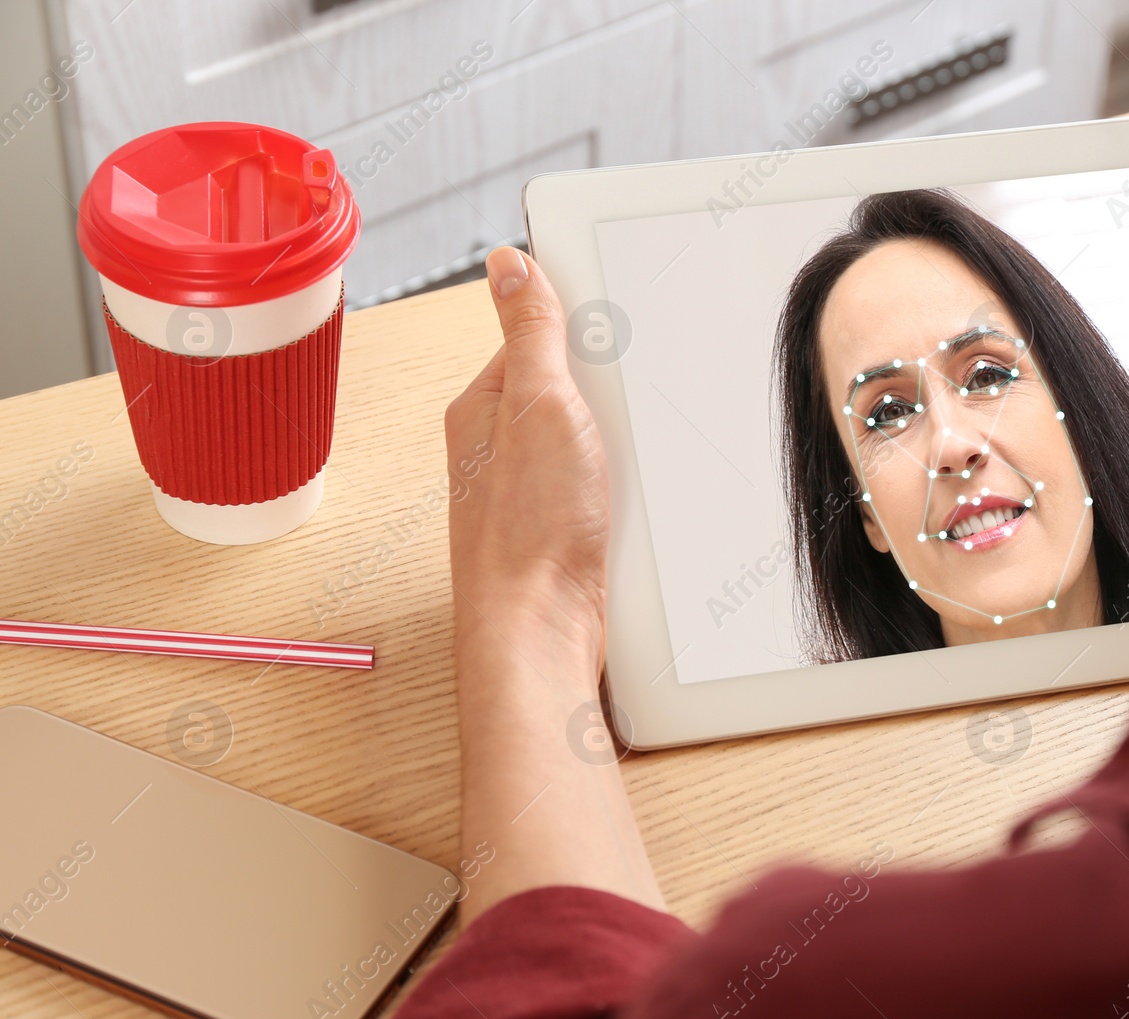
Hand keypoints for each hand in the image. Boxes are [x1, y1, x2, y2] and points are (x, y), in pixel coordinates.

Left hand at [445, 246, 608, 669]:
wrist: (542, 632)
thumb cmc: (528, 532)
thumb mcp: (538, 406)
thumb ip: (531, 334)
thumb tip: (507, 264)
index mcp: (483, 408)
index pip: (538, 339)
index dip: (583, 333)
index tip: (617, 331)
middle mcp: (502, 448)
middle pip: (573, 391)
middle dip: (610, 397)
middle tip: (625, 411)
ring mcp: (534, 491)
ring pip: (595, 442)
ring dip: (622, 448)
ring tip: (627, 464)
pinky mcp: (565, 529)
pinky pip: (607, 487)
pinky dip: (627, 488)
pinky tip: (633, 501)